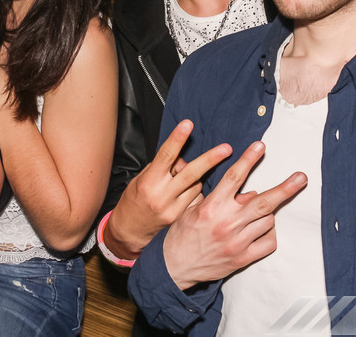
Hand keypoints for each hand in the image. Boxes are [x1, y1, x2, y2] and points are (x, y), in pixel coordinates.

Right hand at [106, 120, 232, 259]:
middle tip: (226, 148)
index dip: (177, 138)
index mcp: (149, 181)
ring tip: (180, 183)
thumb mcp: (142, 178)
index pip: (165, 155)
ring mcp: (173, 209)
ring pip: (196, 185)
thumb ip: (163, 167)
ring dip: (195, 178)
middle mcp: (162, 195)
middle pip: (191, 173)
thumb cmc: (134, 200)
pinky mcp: (181, 219)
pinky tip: (183, 196)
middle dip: (210, 159)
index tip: (188, 124)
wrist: (129, 231)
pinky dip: (194, 192)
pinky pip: (196, 199)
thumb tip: (182, 158)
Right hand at [161, 141, 306, 290]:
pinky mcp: (243, 258)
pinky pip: (268, 243)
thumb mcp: (193, 208)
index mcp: (212, 206)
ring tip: (259, 213)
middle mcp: (227, 223)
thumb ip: (219, 197)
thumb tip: (246, 191)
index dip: (249, 159)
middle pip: (263, 202)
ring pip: (268, 221)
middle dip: (286, 188)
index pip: (234, 177)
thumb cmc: (182, 234)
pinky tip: (262, 230)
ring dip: (268, 214)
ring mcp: (237, 242)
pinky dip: (269, 234)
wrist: (175, 267)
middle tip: (301, 178)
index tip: (260, 146)